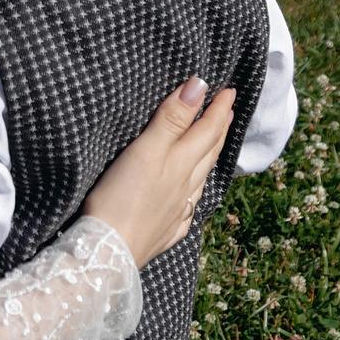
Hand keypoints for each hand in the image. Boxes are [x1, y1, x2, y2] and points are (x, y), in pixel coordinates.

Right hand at [85, 77, 235, 265]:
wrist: (108, 252)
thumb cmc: (121, 198)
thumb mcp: (145, 151)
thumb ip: (172, 120)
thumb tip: (200, 87)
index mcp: (180, 164)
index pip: (206, 130)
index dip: (218, 110)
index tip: (230, 91)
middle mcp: (184, 187)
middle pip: (207, 154)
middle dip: (219, 130)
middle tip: (229, 112)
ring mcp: (176, 212)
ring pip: (200, 181)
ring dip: (209, 159)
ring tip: (213, 147)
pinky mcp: (163, 232)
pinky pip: (186, 210)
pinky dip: (193, 196)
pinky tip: (189, 199)